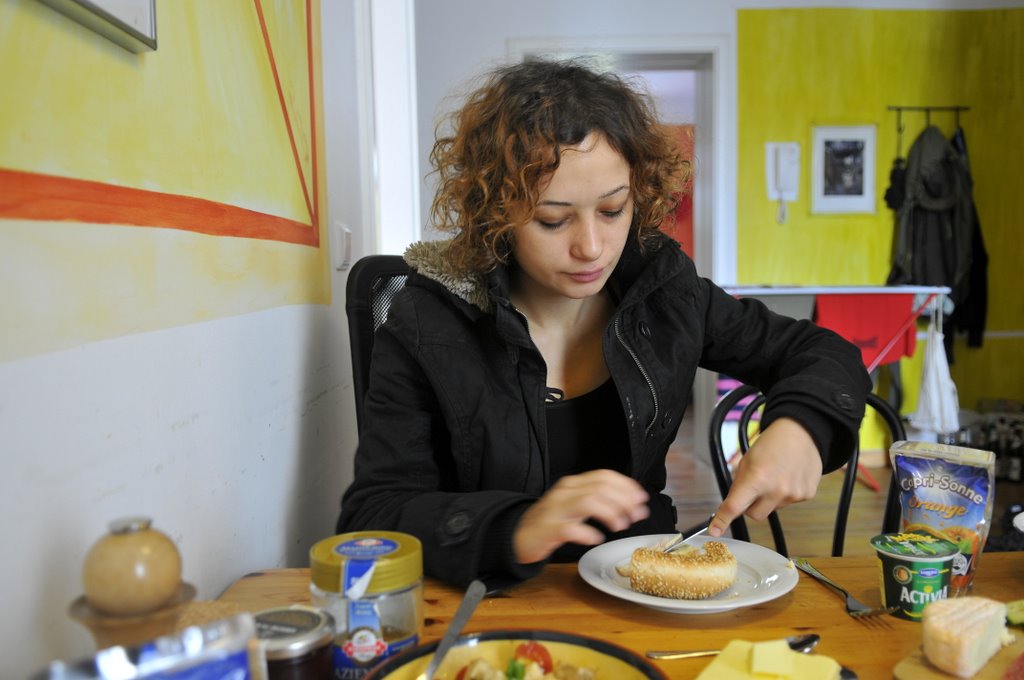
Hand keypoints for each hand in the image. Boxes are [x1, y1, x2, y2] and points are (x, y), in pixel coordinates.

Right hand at [513, 469, 649, 564]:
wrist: (518, 536)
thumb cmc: (551, 522)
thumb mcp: (574, 505)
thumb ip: (598, 500)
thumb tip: (631, 503)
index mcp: (572, 484)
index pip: (604, 476)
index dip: (626, 486)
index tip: (641, 498)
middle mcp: (564, 492)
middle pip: (600, 488)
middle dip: (624, 500)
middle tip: (637, 515)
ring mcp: (555, 510)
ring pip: (588, 502)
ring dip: (610, 513)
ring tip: (621, 526)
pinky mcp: (548, 529)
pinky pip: (571, 529)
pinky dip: (588, 533)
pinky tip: (596, 539)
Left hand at [709, 417, 821, 537]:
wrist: (802, 433)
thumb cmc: (771, 444)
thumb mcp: (747, 460)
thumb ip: (739, 484)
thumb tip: (733, 504)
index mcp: (757, 478)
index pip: (735, 506)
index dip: (722, 520)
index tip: (714, 531)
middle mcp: (776, 490)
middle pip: (754, 515)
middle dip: (750, 505)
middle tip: (754, 487)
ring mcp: (794, 495)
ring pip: (772, 509)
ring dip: (769, 499)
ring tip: (775, 476)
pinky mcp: (807, 495)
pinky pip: (788, 503)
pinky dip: (785, 494)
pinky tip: (788, 477)